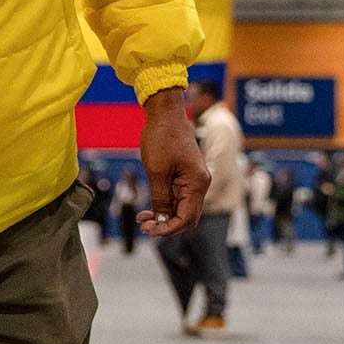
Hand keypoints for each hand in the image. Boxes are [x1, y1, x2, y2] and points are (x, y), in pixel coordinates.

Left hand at [137, 87, 208, 236]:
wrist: (165, 113)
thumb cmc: (161, 138)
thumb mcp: (157, 171)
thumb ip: (161, 198)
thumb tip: (162, 220)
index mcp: (198, 183)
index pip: (187, 217)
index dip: (169, 228)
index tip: (149, 231)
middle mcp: (200, 183)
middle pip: (187, 216)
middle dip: (166, 225)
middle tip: (144, 226)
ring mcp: (194, 179)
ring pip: (182, 208)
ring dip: (164, 216)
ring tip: (142, 218)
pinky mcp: (186, 175)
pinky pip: (178, 197)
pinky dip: (165, 205)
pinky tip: (149, 209)